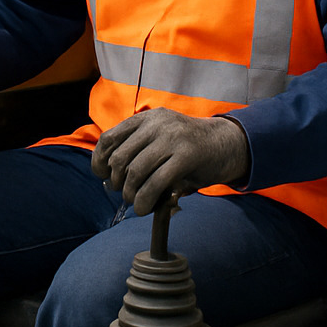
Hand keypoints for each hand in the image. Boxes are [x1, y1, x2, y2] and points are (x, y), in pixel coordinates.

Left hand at [92, 108, 248, 214]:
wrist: (227, 144)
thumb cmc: (188, 147)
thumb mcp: (161, 139)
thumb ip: (138, 150)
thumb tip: (110, 178)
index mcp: (147, 118)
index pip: (109, 138)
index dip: (99, 160)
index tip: (102, 175)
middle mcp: (157, 124)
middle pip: (120, 157)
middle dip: (117, 181)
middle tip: (124, 193)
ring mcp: (172, 138)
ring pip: (136, 171)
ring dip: (131, 194)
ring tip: (136, 203)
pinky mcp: (186, 156)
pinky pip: (156, 182)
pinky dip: (145, 200)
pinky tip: (145, 209)